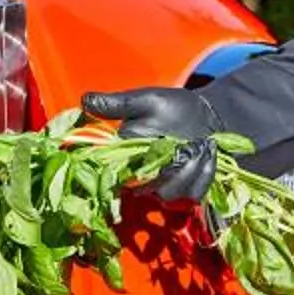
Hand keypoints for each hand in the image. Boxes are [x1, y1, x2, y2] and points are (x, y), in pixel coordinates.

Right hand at [80, 86, 220, 204]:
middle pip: (148, 187)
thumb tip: (84, 100)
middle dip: (170, 166)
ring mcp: (165, 189)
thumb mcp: (146, 100)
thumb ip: (118, 104)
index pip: (117, 174)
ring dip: (191, 168)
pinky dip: (204, 173)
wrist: (205, 115)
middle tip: (188, 142)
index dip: (132, 168)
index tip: (155, 149)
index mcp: (126, 157)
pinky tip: (209, 152)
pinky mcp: (187, 193)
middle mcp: (142, 179)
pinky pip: (194, 193)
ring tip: (202, 144)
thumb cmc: (172, 108)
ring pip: (172, 193)